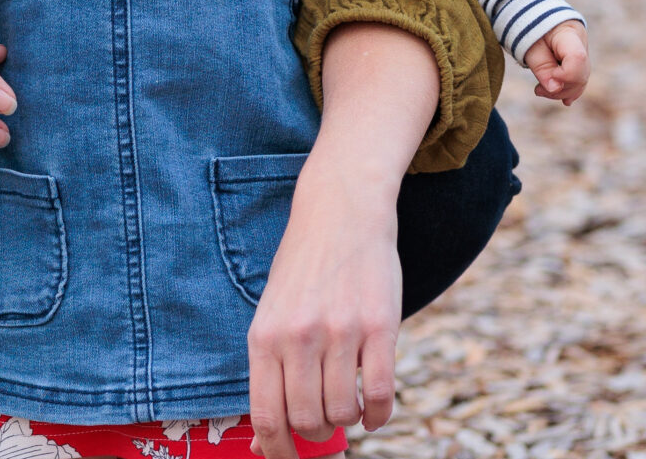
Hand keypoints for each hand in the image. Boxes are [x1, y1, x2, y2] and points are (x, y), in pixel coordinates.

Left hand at [248, 176, 401, 454]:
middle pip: (307, 420)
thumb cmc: (303, 267)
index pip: (265, 415)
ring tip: (348, 407)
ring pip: (343, 411)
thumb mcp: (272, 311)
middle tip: (323, 423)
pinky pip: (380, 393)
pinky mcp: (380, 327)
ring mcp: (341, 332)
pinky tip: (374, 412)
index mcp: (265, 336)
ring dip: (346, 421)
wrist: (340, 212)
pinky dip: (378, 415)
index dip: (277, 451)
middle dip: (316, 434)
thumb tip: (270, 429)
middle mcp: (299, 337)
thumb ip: (271, 366)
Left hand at [525, 20, 589, 104]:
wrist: (537, 21)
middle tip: (538, 90)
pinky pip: (578, 82)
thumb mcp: (531, 47)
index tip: (549, 77)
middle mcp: (582, 45)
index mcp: (570, 34)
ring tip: (540, 90)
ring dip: (561, 92)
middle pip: (580, 75)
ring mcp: (584, 56)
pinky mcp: (580, 65)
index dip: (565, 75)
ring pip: (580, 82)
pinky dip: (567, 91)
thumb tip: (555, 89)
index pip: (577, 58)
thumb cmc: (532, 32)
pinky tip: (559, 97)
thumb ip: (542, 68)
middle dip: (560, 89)